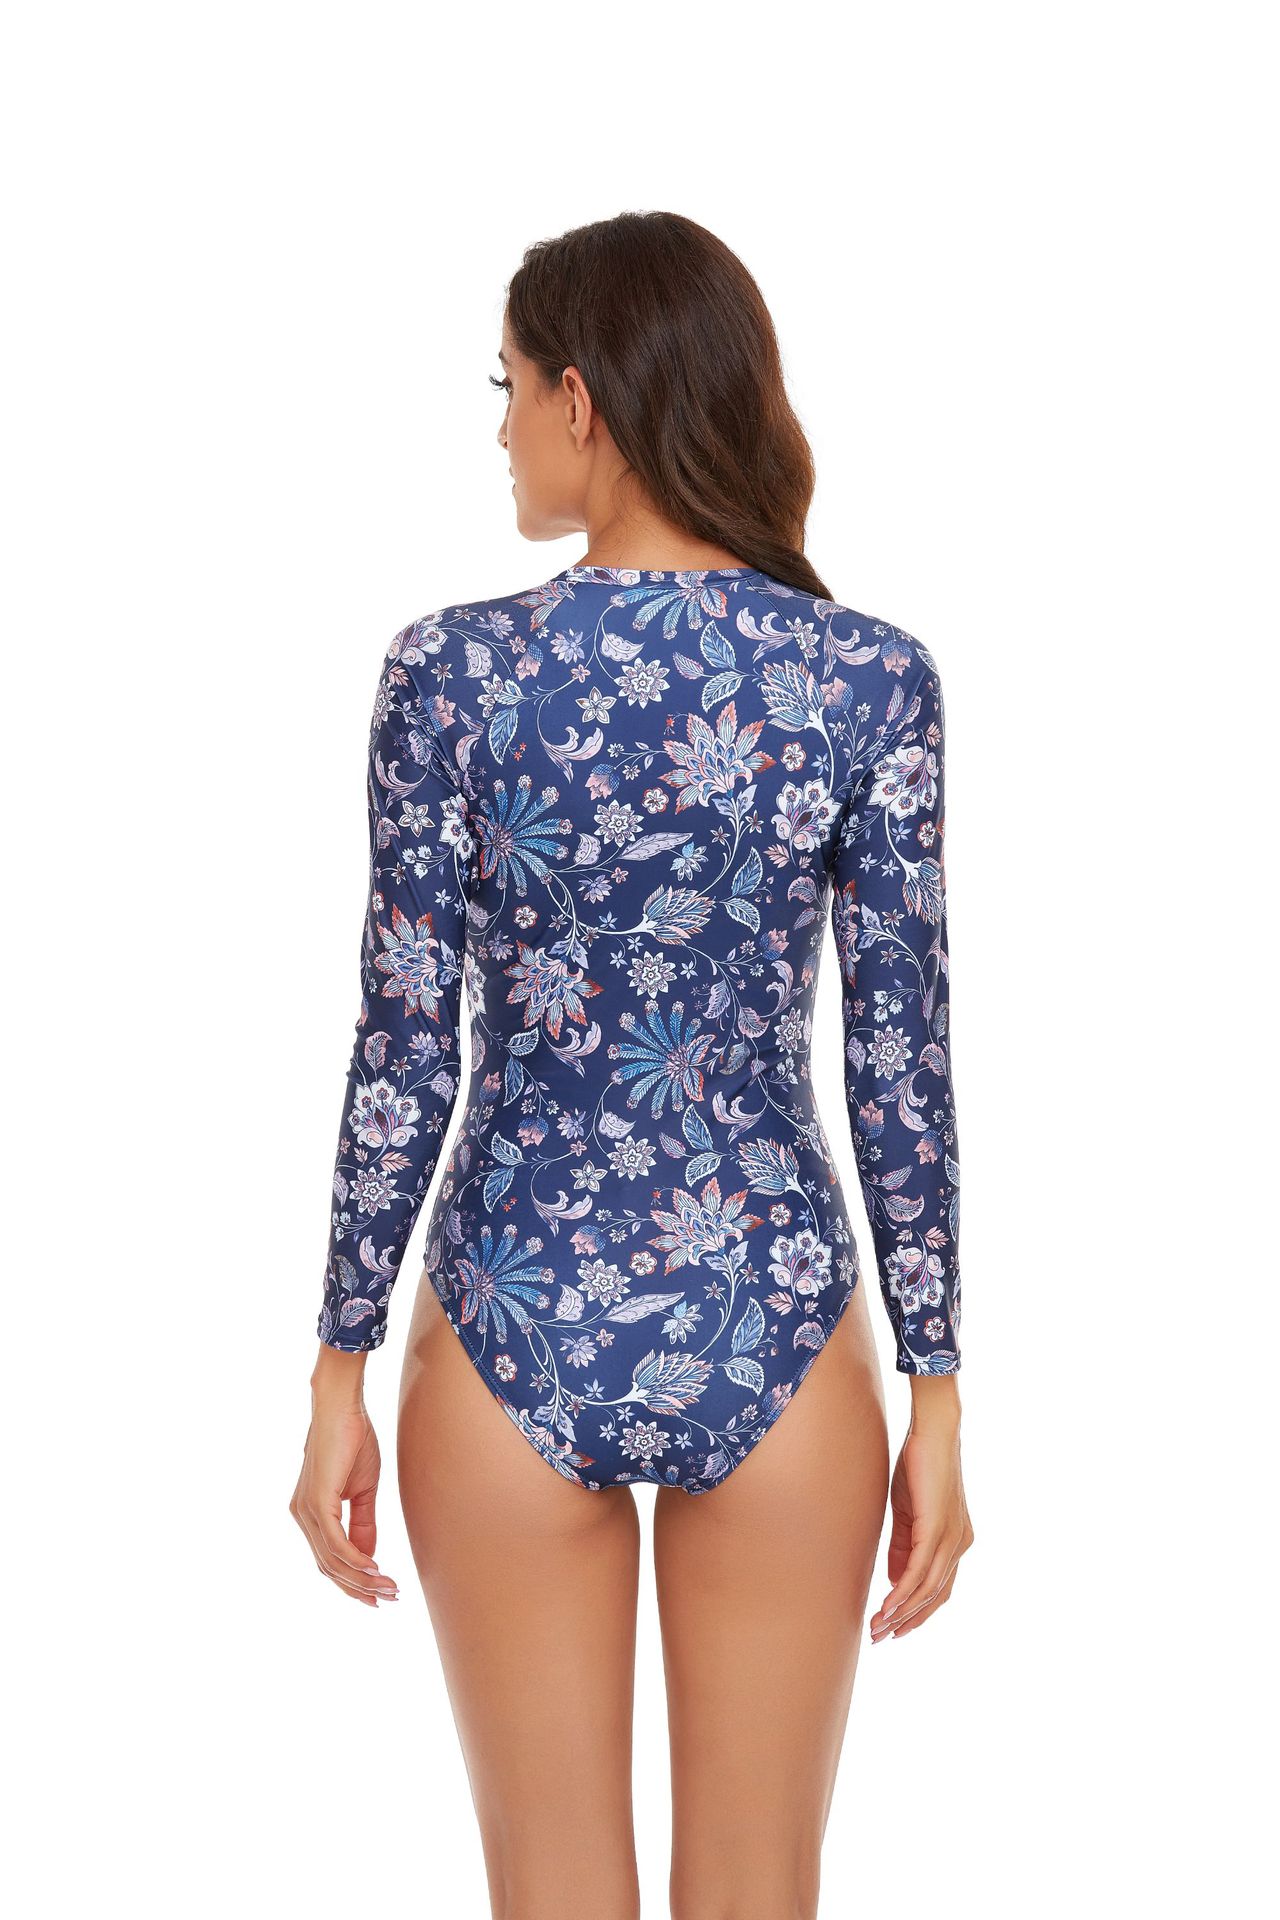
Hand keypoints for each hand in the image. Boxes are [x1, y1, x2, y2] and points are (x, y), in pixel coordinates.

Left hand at [290, 1347, 399, 1606]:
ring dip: (362, 1578)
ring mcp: (306, 1511)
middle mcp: (302, 1516)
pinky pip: (335, 1543)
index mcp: (311, 1514)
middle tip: (388, 1598)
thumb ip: (363, 1523)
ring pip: (332, 1561)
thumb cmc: (352, 1440)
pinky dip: (355, 1559)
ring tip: (389, 1587)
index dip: (353, 1581)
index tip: (379, 1593)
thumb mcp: (363, 1489)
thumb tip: (369, 1557)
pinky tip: (374, 1568)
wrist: (342, 1407)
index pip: (329, 1559)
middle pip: (328, 1567)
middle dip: (359, 1588)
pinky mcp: (317, 1503)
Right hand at [869, 1381, 972, 1642]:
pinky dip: (903, 1592)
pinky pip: (920, 1571)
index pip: (939, 1587)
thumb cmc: (919, 1465)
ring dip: (901, 1612)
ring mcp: (952, 1538)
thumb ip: (903, 1546)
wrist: (932, 1431)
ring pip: (928, 1589)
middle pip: (936, 1596)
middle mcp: (960, 1544)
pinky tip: (887, 1605)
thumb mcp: (908, 1512)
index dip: (917, 1611)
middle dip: (908, 1620)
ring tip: (878, 1627)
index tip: (894, 1627)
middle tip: (881, 1637)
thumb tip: (896, 1581)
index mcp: (956, 1540)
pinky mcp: (938, 1530)